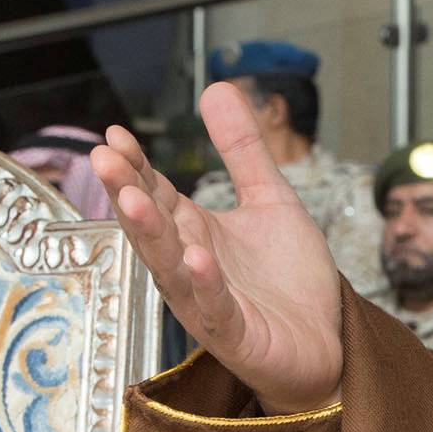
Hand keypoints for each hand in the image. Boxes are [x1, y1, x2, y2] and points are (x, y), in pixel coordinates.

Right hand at [92, 83, 343, 414]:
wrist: (329, 344)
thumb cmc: (292, 281)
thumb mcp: (272, 202)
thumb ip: (243, 151)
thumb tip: (216, 87)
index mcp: (195, 233)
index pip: (156, 194)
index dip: (135, 167)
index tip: (113, 135)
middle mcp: (192, 266)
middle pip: (152, 226)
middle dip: (127, 193)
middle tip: (103, 158)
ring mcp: (209, 302)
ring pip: (171, 267)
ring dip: (152, 234)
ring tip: (134, 200)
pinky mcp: (236, 335)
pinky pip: (215, 307)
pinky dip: (206, 283)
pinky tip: (198, 257)